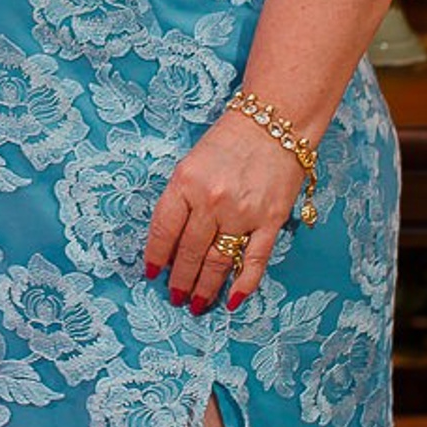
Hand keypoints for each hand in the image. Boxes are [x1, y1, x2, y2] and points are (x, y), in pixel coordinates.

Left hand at [144, 110, 300, 313]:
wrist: (276, 121)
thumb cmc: (229, 141)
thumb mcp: (191, 163)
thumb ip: (180, 199)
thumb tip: (170, 242)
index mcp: (185, 183)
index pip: (163, 230)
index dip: (155, 256)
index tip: (151, 273)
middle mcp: (212, 200)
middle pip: (189, 251)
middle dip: (179, 279)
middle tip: (174, 298)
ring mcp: (243, 212)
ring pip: (218, 261)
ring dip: (205, 287)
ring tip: (196, 304)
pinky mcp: (271, 219)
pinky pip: (255, 259)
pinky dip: (244, 284)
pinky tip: (233, 300)